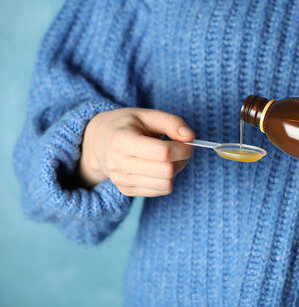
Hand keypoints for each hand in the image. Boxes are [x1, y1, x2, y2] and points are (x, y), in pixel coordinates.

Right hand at [78, 107, 194, 196]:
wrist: (99, 142)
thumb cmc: (128, 125)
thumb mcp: (148, 115)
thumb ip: (172, 122)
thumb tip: (190, 137)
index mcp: (122, 139)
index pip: (162, 152)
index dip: (182, 148)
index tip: (187, 142)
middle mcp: (118, 162)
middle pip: (166, 170)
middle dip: (182, 159)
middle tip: (182, 149)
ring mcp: (120, 180)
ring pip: (165, 184)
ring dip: (177, 171)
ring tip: (171, 158)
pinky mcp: (126, 190)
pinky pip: (160, 191)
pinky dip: (167, 179)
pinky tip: (160, 167)